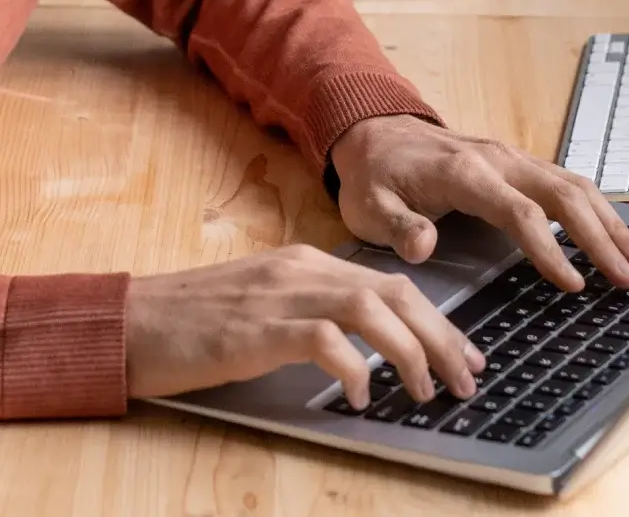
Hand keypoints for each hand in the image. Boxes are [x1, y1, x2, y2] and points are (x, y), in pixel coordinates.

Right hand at [124, 245, 485, 408]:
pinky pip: (322, 339)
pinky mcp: (256, 327)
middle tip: (468, 377)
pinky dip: (352, 366)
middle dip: (442, 337)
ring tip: (426, 391)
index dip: (438, 320)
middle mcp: (304, 270)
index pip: (392, 285)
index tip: (465, 353)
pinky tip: (360, 395)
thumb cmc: (199, 321)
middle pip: (395, 294)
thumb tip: (372, 342)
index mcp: (310, 264)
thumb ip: (319, 311)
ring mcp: (280, 295)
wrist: (132, 321)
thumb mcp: (270, 304)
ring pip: (370, 309)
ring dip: (409, 352)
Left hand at [330, 115, 628, 291]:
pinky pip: (567, 181)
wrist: (374, 130)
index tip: (574, 284)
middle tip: (628, 278)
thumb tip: (424, 246)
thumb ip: (398, 226)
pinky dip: (596, 207)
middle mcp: (499, 160)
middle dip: (601, 237)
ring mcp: (513, 158)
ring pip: (575, 184)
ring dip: (609, 221)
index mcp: (466, 174)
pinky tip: (613, 230)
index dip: (551, 250)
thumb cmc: (374, 175)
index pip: (521, 213)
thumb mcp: (369, 205)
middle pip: (565, 195)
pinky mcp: (517, 162)